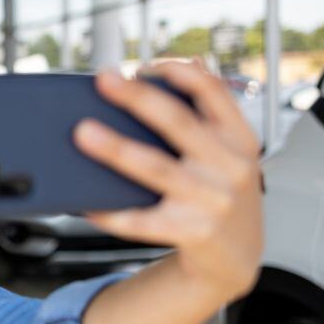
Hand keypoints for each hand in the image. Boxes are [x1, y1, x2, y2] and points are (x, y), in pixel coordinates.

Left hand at [74, 63, 262, 298]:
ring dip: (116, 148)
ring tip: (84, 132)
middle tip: (104, 80)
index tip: (144, 65)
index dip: (179, 73)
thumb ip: (210, 115)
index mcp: (239, 140)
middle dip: (138, 98)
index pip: (213, 93)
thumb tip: (191, 64)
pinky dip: (110, 211)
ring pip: (155, 168)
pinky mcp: (192, 233)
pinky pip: (140, 221)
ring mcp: (212, 201)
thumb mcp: (229, 154)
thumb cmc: (221, 196)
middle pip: (179, 123)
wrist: (236, 259)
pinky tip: (85, 202)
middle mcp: (231, 167)